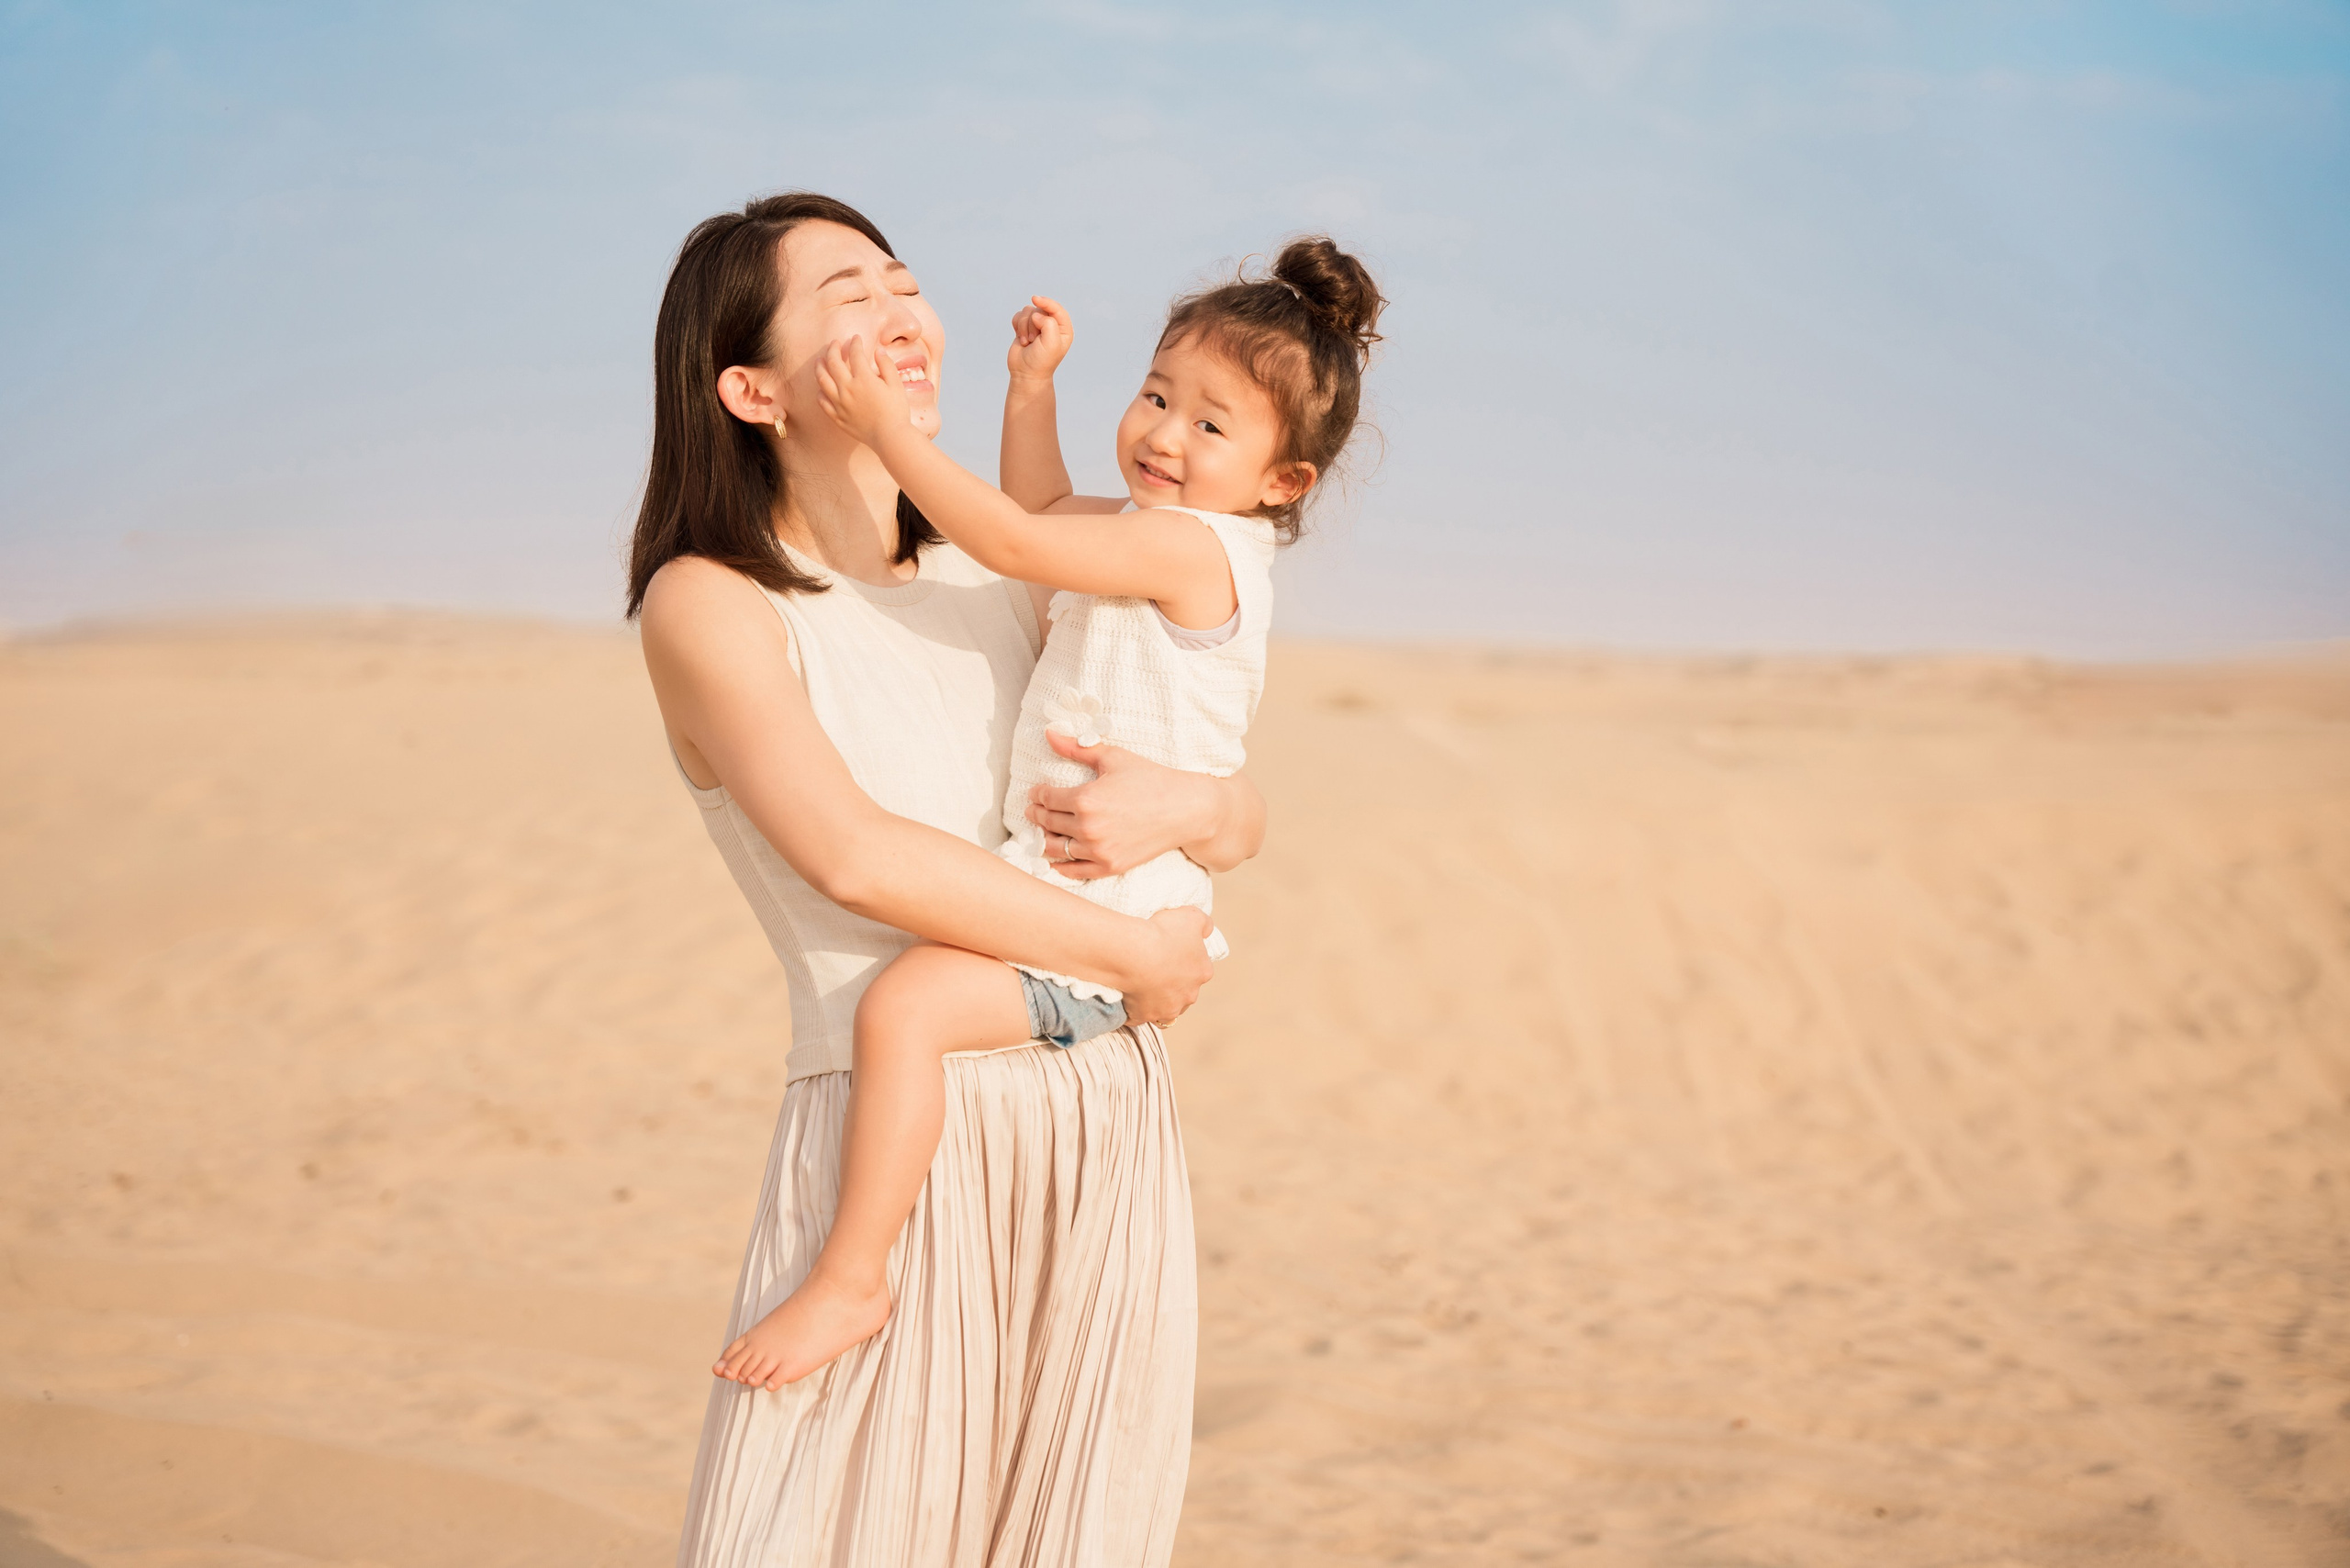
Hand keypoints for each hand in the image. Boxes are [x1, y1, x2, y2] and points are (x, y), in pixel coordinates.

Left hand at [816, 334, 910, 446]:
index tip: (856, 338)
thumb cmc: (897, 411)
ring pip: (822, 380)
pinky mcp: (837, 417)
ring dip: (820, 366)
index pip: (855, 354)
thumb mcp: (896, 385)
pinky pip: (822, 401)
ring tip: (820, 360)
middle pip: (833, 362)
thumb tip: (878, 350)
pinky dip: (820, 391)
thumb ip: (886, 365)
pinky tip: (822, 388)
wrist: (890, 437)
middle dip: (833, 349)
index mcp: (863, 379)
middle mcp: (848, 388)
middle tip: (834, 343)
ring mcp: (840, 403)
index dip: (855, 343)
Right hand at [1006, 295, 1071, 382]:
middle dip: (1033, 323)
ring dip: (1024, 327)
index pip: (1057, 309)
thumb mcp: (1052, 343)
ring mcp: (1037, 325)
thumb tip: (1036, 315)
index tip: (1036, 299)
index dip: (1047, 302)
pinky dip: (1017, 326)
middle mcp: (1052, 325)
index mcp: (1063, 329)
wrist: (1026, 374)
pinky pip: (1018, 316)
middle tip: (1034, 340)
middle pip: (1039, 309)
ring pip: (1027, 311)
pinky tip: (1021, 339)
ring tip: (1028, 342)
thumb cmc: (1041, 361)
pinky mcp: (1024, 327)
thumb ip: (1048, 323)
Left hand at [1029, 730, 1221, 879]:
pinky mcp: (1110, 866)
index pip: (1047, 798)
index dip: (1037, 794)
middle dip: (1036, 815)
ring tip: (1043, 832)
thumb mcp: (1114, 758)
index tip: (1036, 793)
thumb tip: (1049, 734)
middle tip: (1033, 811)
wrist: (1185, 810)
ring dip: (1044, 840)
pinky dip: (1059, 866)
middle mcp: (1088, 828)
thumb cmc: (1151, 779)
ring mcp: (1099, 850)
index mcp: (1086, 799)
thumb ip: (1077, 748)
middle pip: (1047, 823)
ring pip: (1055, 849)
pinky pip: (1074, 871)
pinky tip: (1055, 859)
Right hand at [1120, 906, 1214, 1023]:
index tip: (1171, 952)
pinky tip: (1128, 999)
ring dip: (1159, 1000)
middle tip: (1156, 968)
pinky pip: (1140, 1016)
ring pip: (1167, 1008)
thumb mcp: (1191, 916)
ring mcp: (1166, 1009)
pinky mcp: (1144, 1016)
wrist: (1134, 953)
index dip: (1186, 961)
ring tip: (1144, 986)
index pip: (1199, 969)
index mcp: (1202, 972)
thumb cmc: (1163, 933)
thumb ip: (1204, 923)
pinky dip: (1136, 1010)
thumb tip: (1207, 930)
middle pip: (1184, 991)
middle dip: (1174, 984)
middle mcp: (1188, 996)